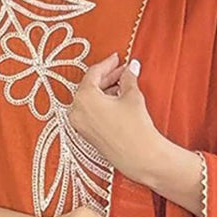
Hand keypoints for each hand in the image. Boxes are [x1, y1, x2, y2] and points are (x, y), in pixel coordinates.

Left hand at [65, 53, 163, 184]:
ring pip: (89, 99)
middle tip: (122, 70)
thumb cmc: (135, 129)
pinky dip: (101, 104)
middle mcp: (76, 111)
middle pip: (90, 86)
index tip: (117, 59)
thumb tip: (131, 67)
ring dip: (105, 90)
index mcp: (84, 97)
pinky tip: (116, 100)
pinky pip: (90, 112)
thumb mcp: (132, 96)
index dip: (108, 64)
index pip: (94, 73)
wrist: (140, 157)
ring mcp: (79, 124)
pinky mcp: (86, 134)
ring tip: (123, 85)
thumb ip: (128, 78)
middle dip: (107, 77)